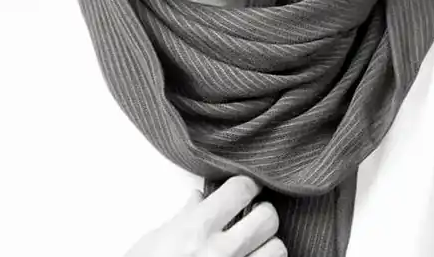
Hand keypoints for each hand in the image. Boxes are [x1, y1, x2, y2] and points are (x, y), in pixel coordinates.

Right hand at [123, 174, 286, 256]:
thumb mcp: (156, 239)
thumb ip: (184, 217)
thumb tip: (199, 199)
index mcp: (197, 229)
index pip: (242, 189)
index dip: (246, 184)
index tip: (245, 188)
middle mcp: (221, 252)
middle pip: (268, 218)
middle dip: (262, 213)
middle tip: (251, 215)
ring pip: (278, 248)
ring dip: (267, 244)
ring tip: (253, 244)